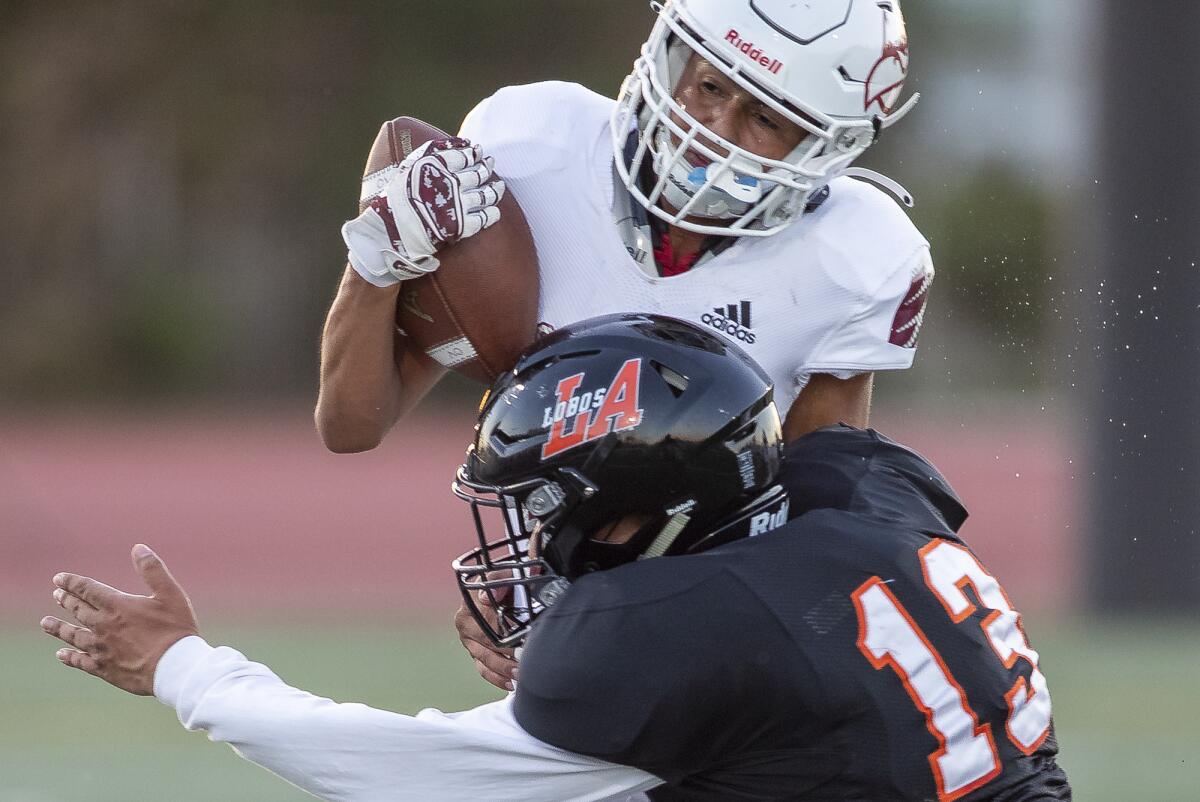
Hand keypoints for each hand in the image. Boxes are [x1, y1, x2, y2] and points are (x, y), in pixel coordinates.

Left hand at [40, 544, 199, 695]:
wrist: (174, 667)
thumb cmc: (175, 629)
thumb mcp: (170, 593)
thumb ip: (152, 570)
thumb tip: (138, 548)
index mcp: (117, 606)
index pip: (87, 590)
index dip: (72, 582)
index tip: (58, 579)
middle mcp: (103, 626)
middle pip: (78, 610)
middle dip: (66, 601)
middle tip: (56, 595)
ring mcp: (101, 648)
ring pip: (73, 635)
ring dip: (59, 627)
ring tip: (46, 623)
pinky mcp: (104, 668)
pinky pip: (81, 661)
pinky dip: (69, 657)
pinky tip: (61, 654)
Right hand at [342, 138, 505, 286]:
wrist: (391, 232)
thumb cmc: (395, 200)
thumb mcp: (406, 169)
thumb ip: (426, 155)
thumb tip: (447, 145)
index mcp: (435, 166)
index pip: (462, 155)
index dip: (473, 153)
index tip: (478, 152)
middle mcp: (450, 183)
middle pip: (477, 173)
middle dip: (486, 168)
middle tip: (490, 165)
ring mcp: (458, 204)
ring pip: (485, 194)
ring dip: (494, 190)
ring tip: (498, 187)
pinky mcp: (462, 226)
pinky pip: (484, 218)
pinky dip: (492, 213)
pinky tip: (495, 211)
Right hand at [454, 588, 518, 691]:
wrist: (504, 588)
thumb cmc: (506, 581)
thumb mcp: (504, 574)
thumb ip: (497, 578)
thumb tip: (485, 596)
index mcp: (468, 608)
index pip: (486, 626)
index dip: (504, 635)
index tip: (521, 642)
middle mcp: (465, 626)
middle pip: (487, 646)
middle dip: (507, 656)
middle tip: (524, 662)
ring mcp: (469, 642)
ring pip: (485, 661)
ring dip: (503, 670)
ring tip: (520, 675)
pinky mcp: (476, 653)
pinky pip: (484, 670)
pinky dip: (497, 678)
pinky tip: (511, 683)